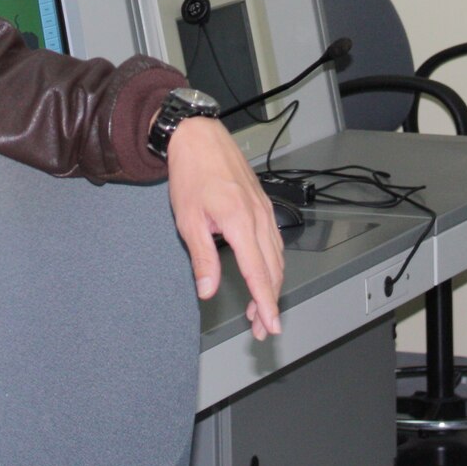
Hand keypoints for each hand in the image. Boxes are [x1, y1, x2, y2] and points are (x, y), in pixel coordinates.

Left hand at [165, 117, 282, 340]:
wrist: (200, 137)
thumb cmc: (191, 174)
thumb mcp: (188, 220)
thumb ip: (202, 258)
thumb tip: (207, 289)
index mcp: (240, 222)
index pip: (258, 273)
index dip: (266, 304)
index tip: (270, 325)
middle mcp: (258, 217)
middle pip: (273, 270)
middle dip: (269, 302)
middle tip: (260, 328)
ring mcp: (264, 209)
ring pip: (277, 257)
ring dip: (272, 285)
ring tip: (260, 308)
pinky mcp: (263, 204)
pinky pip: (275, 241)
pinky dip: (273, 264)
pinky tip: (265, 274)